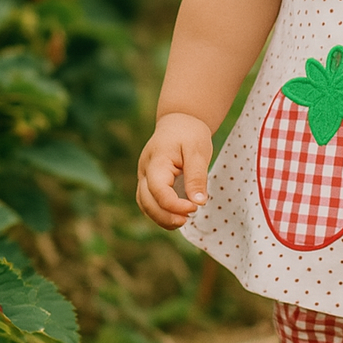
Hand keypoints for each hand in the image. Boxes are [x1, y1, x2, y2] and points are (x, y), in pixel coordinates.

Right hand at [137, 112, 213, 229]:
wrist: (178, 122)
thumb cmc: (189, 134)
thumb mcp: (198, 151)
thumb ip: (196, 177)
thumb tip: (198, 203)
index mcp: (156, 161)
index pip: (158, 190)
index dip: (174, 205)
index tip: (194, 208)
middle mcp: (144, 171)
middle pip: (146, 201)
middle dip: (166, 216)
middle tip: (189, 219)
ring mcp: (143, 177)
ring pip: (145, 205)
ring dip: (162, 218)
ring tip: (184, 220)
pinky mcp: (148, 183)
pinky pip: (149, 203)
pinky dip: (161, 213)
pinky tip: (178, 216)